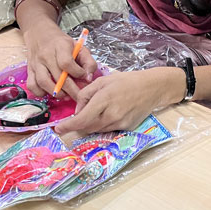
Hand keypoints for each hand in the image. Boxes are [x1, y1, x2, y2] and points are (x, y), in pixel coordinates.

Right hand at [23, 21, 96, 98]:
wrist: (40, 34)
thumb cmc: (62, 43)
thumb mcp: (79, 47)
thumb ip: (88, 62)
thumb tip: (88, 78)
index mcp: (60, 46)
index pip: (66, 63)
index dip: (77, 73)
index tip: (84, 77)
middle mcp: (46, 55)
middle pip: (58, 76)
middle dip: (71, 90)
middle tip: (79, 96)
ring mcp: (36, 63)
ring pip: (43, 82)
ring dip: (56, 93)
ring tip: (66, 96)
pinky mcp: (29, 70)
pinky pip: (32, 85)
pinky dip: (40, 93)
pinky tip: (50, 92)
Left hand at [54, 68, 178, 135]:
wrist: (152, 88)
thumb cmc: (127, 81)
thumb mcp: (102, 81)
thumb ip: (86, 95)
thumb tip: (78, 111)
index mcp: (104, 100)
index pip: (81, 119)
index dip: (68, 126)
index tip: (58, 129)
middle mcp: (111, 115)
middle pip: (87, 127)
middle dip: (78, 124)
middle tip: (73, 119)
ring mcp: (120, 123)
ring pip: (97, 129)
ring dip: (90, 124)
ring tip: (95, 111)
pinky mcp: (126, 127)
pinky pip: (108, 129)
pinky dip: (102, 124)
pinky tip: (108, 113)